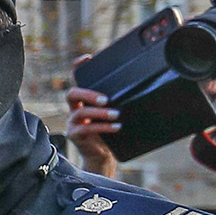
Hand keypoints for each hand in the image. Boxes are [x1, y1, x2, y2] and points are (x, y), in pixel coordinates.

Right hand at [64, 62, 120, 178]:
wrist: (103, 156)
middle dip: (89, 94)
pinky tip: (116, 127)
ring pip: (81, 112)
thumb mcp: (113, 113)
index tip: (87, 58)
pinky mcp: (75, 135)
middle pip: (72, 94)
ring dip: (100, 113)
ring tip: (116, 115)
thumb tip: (143, 86)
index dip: (79, 68)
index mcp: (83, 99)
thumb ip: (117, 102)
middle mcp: (75, 108)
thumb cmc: (110, 131)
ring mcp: (73, 122)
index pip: (77, 79)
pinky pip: (86, 129)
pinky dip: (103, 127)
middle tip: (106, 99)